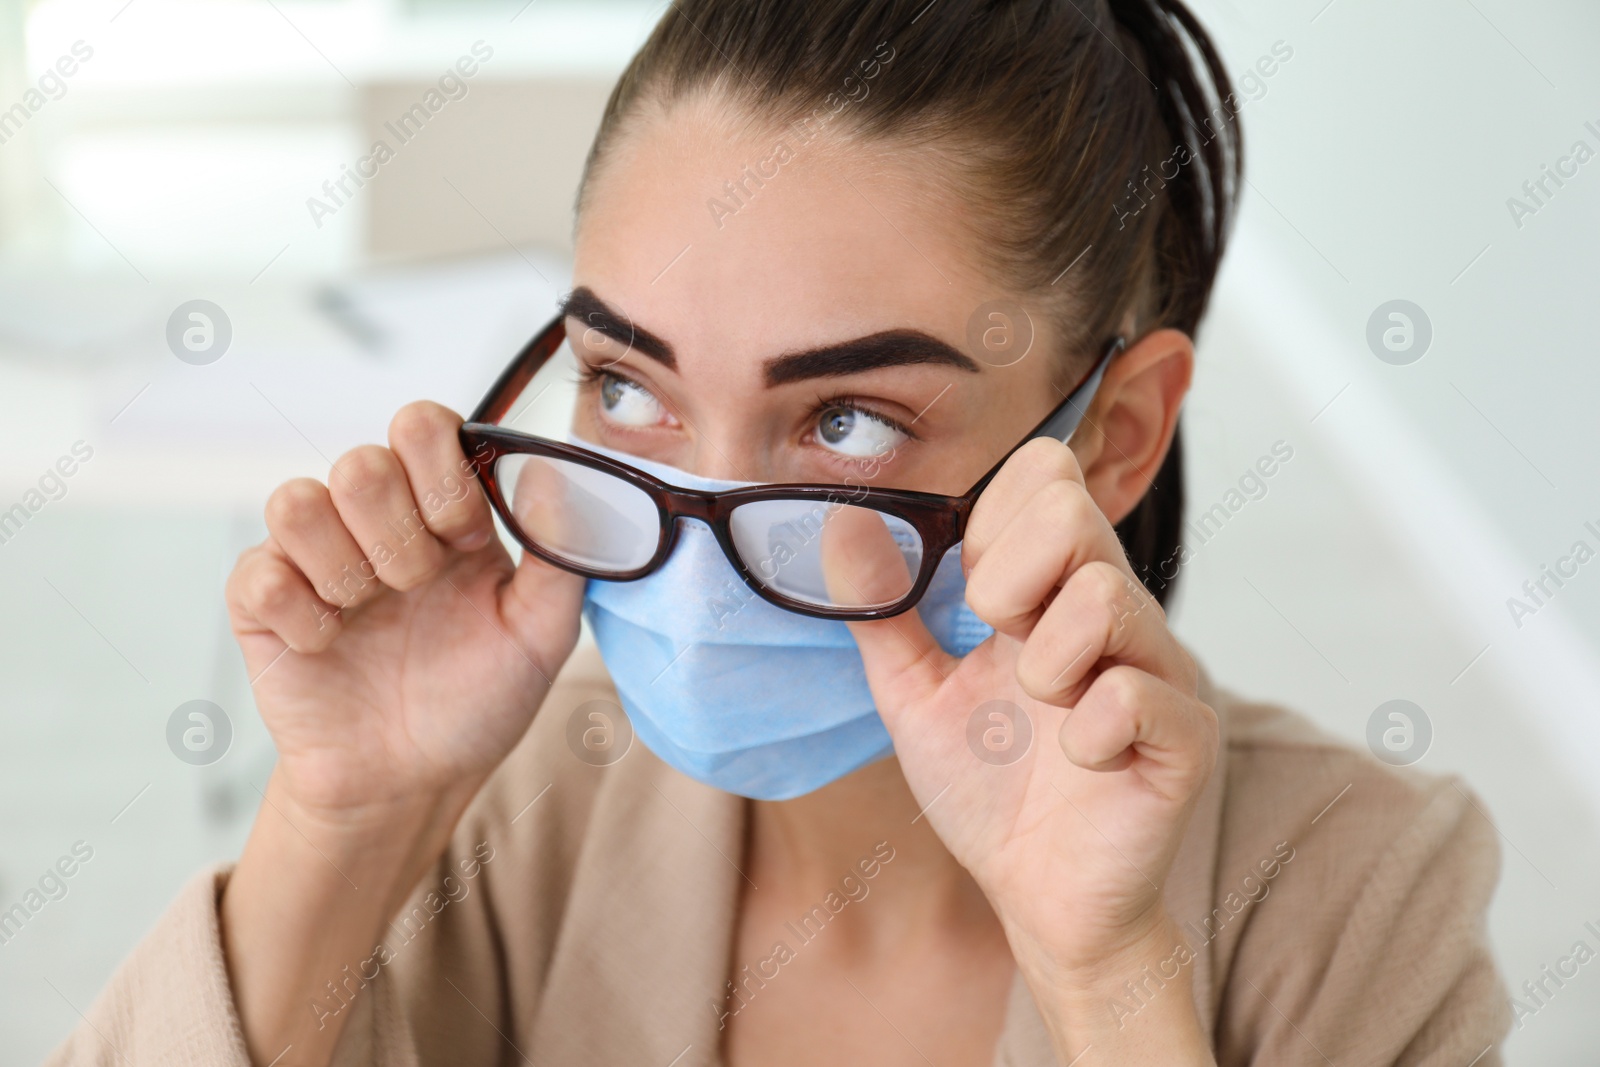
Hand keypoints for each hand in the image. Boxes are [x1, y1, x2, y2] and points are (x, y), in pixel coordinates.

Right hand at [225, 400, 584, 818]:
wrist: (416, 780)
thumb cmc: (478, 700)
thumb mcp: (542, 634)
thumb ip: (561, 552)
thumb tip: (556, 471)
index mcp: (442, 510)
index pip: (422, 426)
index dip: (440, 475)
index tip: (462, 539)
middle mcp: (374, 520)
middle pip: (359, 461)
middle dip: (397, 536)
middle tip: (416, 589)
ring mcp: (313, 558)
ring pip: (296, 501)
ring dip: (343, 567)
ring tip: (368, 614)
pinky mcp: (262, 605)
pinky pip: (258, 574)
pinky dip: (301, 614)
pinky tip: (329, 645)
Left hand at [841, 437, 1217, 1053]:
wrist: (1040, 900)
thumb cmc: (992, 793)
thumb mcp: (916, 695)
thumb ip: (883, 610)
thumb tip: (842, 517)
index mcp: (1056, 590)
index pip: (1046, 475)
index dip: (993, 522)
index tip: (975, 600)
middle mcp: (1117, 614)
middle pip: (1075, 510)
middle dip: (1007, 576)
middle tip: (999, 642)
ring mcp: (1159, 672)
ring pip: (1105, 597)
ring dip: (1043, 662)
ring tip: (1042, 709)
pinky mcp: (1185, 739)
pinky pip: (1135, 696)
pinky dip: (1085, 732)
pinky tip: (1080, 759)